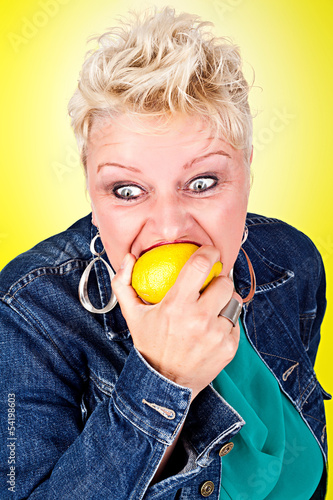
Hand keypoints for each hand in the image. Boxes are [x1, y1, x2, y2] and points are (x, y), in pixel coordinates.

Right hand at [111, 246, 241, 399]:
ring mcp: (216, 334)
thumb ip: (124, 283)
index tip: (210, 252)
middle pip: (224, 282)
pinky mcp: (229, 347)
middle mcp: (199, 318)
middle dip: (219, 280)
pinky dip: (226, 323)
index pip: (200, 265)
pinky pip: (235, 324)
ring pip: (233, 302)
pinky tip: (212, 329)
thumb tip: (128, 258)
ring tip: (211, 309)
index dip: (209, 252)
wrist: (164, 384)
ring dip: (224, 302)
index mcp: (176, 305)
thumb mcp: (132, 315)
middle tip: (209, 286)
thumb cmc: (149, 346)